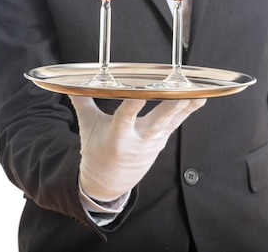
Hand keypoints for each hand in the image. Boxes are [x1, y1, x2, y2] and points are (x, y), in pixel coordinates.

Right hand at [69, 96, 205, 201]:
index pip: (125, 117)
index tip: (140, 93)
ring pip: (171, 123)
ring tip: (199, 92)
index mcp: (116, 136)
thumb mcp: (87, 128)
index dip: (133, 105)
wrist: (108, 184)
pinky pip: (175, 124)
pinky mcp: (161, 142)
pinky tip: (199, 97)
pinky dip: (186, 111)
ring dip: (185, 107)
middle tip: (184, 92)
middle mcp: (138, 140)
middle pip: (157, 122)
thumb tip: (67, 82)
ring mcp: (152, 143)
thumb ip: (82, 102)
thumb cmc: (96, 152)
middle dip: (171, 108)